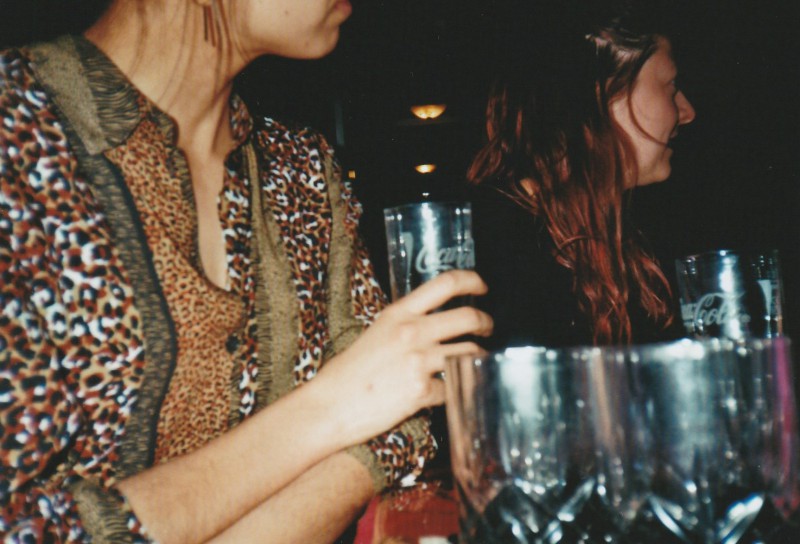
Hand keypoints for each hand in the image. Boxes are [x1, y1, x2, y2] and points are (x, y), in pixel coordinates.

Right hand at [313, 270, 492, 447]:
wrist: (330, 406)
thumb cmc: (348, 373)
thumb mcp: (376, 333)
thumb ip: (404, 325)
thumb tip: (432, 325)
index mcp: (398, 313)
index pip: (445, 284)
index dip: (471, 282)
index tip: (482, 288)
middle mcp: (411, 332)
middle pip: (468, 317)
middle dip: (485, 323)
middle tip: (487, 328)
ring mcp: (418, 361)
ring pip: (468, 353)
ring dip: (476, 357)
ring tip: (473, 361)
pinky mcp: (422, 391)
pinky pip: (453, 388)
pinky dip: (455, 391)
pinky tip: (450, 392)